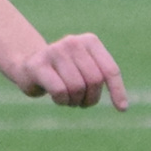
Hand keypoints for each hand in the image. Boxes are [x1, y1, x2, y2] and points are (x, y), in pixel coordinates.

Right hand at [7, 31, 127, 109]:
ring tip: (68, 99)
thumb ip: (102, 79)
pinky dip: (61, 101)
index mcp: (89, 41)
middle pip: (94, 80)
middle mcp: (73, 42)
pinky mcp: (38, 65)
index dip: (118, 91)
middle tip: (81, 103)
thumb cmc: (63, 73)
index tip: (121, 109)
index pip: (110, 70)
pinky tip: (57, 98)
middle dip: (90, 99)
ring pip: (77, 87)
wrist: (28, 65)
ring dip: (74, 101)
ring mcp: (54, 51)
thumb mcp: (85, 71)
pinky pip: (60, 91)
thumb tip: (123, 106)